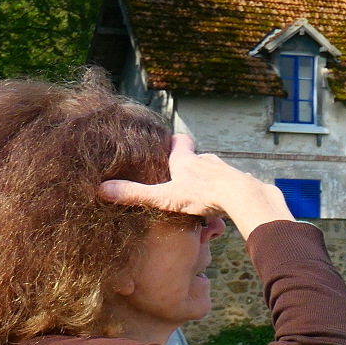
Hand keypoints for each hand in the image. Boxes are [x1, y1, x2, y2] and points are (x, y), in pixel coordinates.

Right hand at [100, 135, 292, 234]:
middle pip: (197, 157)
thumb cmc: (202, 195)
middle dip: (190, 165)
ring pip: (214, 170)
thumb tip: (102, 189)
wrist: (242, 196)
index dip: (174, 142)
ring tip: (202, 194)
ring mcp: (225, 170)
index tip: (168, 145)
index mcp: (186, 161)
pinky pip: (232, 184)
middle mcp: (206, 160)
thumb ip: (136, 194)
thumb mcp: (165, 196)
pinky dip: (226, 190)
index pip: (180, 141)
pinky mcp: (242, 182)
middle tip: (181, 177)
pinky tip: (225, 202)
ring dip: (208, 179)